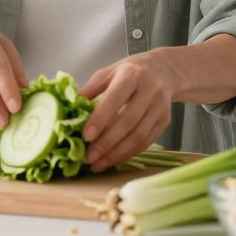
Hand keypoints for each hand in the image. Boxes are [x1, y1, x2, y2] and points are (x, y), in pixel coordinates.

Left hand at [79, 53, 174, 172]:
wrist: (164, 70)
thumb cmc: (130, 72)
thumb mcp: (108, 73)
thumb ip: (90, 90)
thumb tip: (69, 110)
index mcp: (131, 75)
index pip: (115, 99)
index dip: (100, 119)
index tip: (85, 137)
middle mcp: (149, 90)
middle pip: (127, 122)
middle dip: (106, 143)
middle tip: (88, 158)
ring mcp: (159, 107)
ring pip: (138, 136)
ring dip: (116, 154)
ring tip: (98, 164)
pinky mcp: (165, 121)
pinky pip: (146, 142)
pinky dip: (128, 154)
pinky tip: (113, 160)